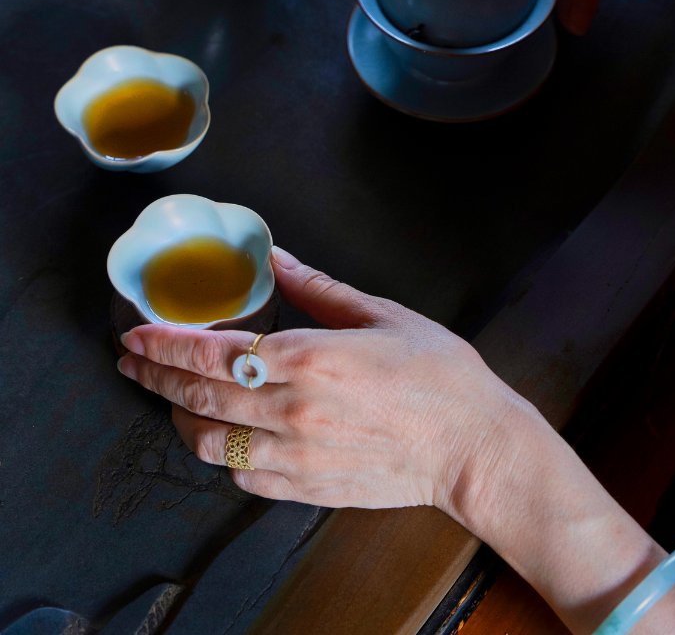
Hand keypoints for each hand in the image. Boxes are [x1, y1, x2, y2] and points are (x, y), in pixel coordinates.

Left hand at [116, 248, 674, 632]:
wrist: (474, 447)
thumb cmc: (437, 374)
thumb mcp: (381, 314)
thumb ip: (317, 288)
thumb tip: (275, 255)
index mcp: (310, 358)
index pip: (213, 350)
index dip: (165, 342)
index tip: (136, 332)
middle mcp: (292, 410)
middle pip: (198, 393)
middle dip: (154, 374)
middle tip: (132, 359)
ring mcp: (295, 455)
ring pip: (208, 440)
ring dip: (178, 414)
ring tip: (169, 394)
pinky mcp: (305, 488)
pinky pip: (239, 475)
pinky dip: (217, 452)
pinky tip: (218, 433)